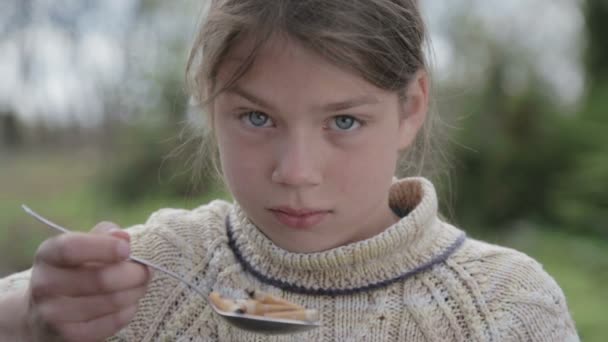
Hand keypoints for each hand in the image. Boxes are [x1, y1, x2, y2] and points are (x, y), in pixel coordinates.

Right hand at [24, 222, 150, 341]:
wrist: (46, 313)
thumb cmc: (76, 270)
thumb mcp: (84, 246)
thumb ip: (104, 235)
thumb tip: (123, 236)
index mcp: (47, 254)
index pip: (71, 248)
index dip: (104, 247)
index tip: (127, 249)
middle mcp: (44, 284)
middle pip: (100, 278)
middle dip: (134, 274)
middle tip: (147, 271)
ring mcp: (53, 314)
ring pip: (111, 301)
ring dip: (135, 292)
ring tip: (140, 286)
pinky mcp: (68, 336)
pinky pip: (111, 323)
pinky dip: (128, 311)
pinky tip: (129, 304)